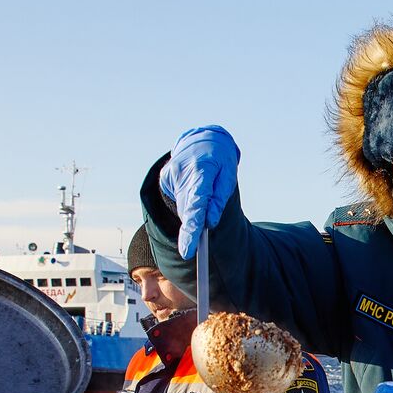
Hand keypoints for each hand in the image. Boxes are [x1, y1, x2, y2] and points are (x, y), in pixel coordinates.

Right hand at [158, 125, 240, 258]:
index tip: (187, 251)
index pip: (196, 203)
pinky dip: (186, 203)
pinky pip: (177, 201)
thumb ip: (219, 200)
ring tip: (203, 195)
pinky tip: (192, 191)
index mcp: (201, 169)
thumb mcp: (227, 177)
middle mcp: (182, 172)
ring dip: (192, 212)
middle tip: (190, 249)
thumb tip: (209, 223)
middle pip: (186, 209)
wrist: (204, 141)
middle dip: (190, 230)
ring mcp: (171, 175)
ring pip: (181, 207)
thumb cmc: (220, 162)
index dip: (191, 228)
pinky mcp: (165, 178)